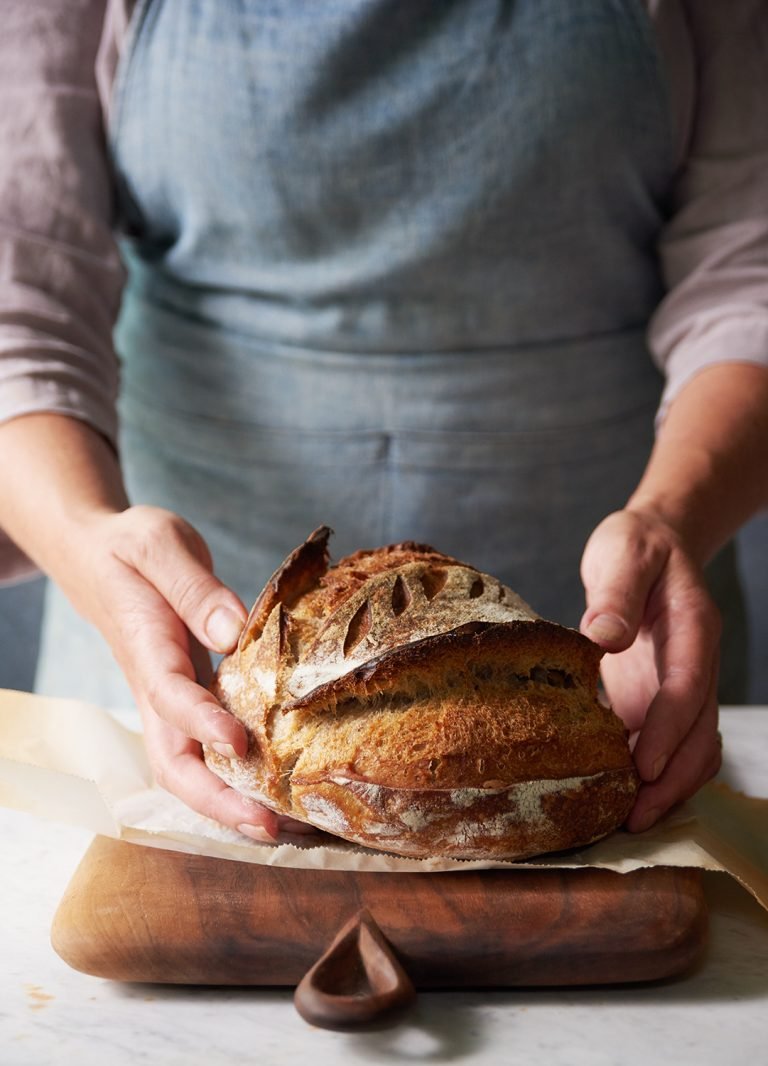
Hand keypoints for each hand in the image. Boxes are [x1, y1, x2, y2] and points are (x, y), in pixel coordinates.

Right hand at [62, 505, 312, 840]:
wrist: (99, 557)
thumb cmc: (131, 548)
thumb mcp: (159, 545)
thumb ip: (194, 587)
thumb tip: (232, 631)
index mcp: (147, 646)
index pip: (170, 695)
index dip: (201, 722)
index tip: (238, 742)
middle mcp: (156, 686)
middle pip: (172, 761)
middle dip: (216, 800)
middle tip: (267, 826)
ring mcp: (170, 701)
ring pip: (189, 767)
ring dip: (230, 803)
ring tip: (286, 830)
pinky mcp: (189, 700)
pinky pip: (208, 750)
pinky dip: (239, 779)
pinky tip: (283, 793)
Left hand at [579, 509, 721, 831]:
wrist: (654, 544)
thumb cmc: (637, 546)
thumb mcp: (624, 552)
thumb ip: (615, 592)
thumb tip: (602, 636)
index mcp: (694, 628)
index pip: (688, 687)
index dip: (669, 730)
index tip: (645, 767)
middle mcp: (697, 665)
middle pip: (701, 734)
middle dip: (673, 780)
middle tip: (634, 817)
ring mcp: (682, 685)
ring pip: (692, 749)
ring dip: (667, 788)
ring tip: (626, 822)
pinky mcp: (660, 697)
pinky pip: (669, 744)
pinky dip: (653, 775)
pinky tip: (618, 796)